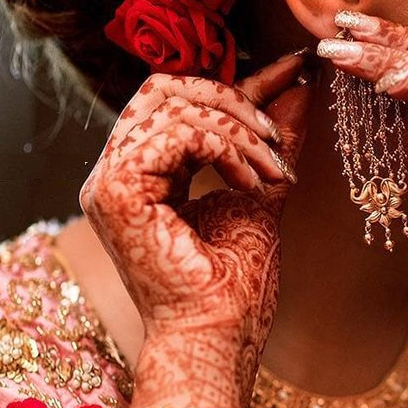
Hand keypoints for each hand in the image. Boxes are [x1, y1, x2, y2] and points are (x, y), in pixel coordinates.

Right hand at [79, 54, 309, 407]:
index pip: (180, 99)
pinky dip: (225, 147)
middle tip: (275, 137)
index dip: (238, 81)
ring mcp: (109, 180)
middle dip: (234, 98)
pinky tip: (251, 182)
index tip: (293, 69)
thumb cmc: (235, 283)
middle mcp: (116, 170)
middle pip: (167, 88)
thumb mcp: (261, 189)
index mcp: (142, 171)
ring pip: (174, 103)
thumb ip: (271, 137)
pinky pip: (177, 132)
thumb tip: (298, 82)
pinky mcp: (116, 190)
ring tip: (272, 168)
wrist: (218, 338)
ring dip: (239, 129)